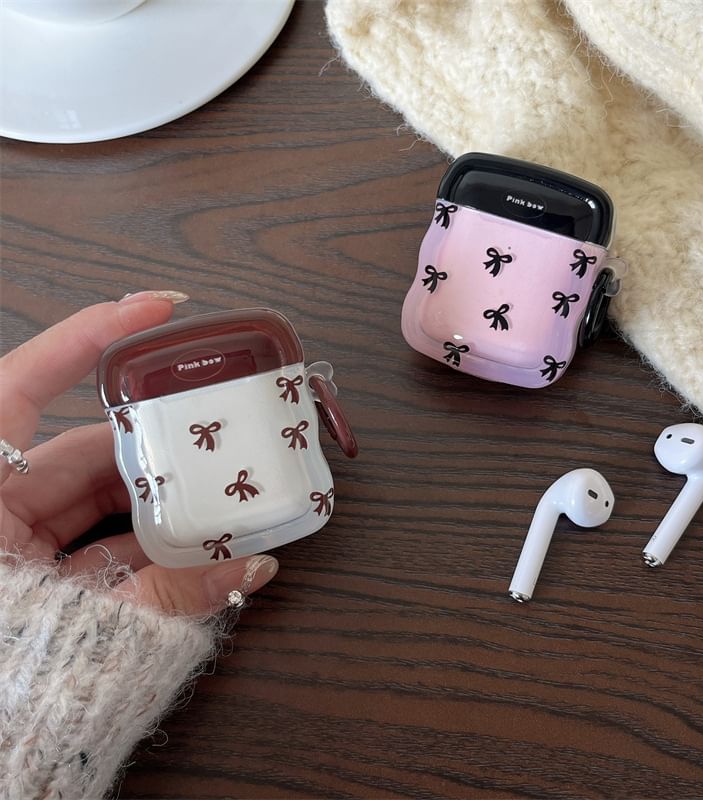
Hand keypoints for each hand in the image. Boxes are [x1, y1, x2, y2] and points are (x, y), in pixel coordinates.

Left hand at [0, 294, 277, 613]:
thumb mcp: (80, 624)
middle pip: (84, 452)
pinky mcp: (38, 577)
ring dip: (162, 499)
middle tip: (215, 429)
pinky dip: (149, 542)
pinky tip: (199, 541)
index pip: (21, 387)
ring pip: (100, 501)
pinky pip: (101, 544)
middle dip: (154, 445)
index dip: (85, 336)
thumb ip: (171, 594)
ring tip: (219, 490)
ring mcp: (17, 544)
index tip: (156, 307)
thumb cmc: (2, 667)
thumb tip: (255, 566)